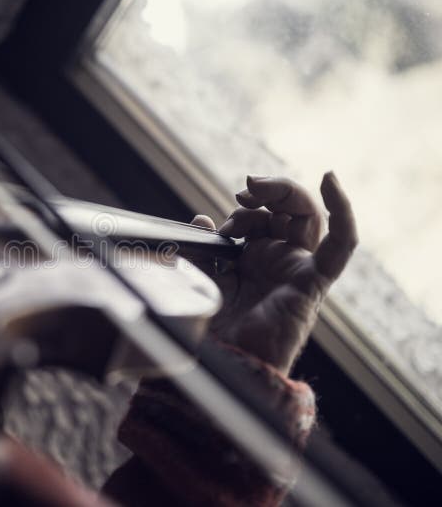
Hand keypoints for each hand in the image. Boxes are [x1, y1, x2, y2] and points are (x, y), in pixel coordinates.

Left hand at [191, 172, 356, 373]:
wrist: (224, 363)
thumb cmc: (216, 327)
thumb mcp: (203, 277)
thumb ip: (202, 248)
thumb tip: (200, 219)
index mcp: (257, 258)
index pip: (265, 216)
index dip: (248, 206)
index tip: (221, 217)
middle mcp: (281, 259)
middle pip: (290, 209)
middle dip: (268, 191)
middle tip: (243, 191)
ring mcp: (298, 268)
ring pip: (310, 217)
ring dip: (285, 194)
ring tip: (253, 193)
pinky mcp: (312, 282)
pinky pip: (340, 246)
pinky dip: (343, 213)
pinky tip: (330, 181)